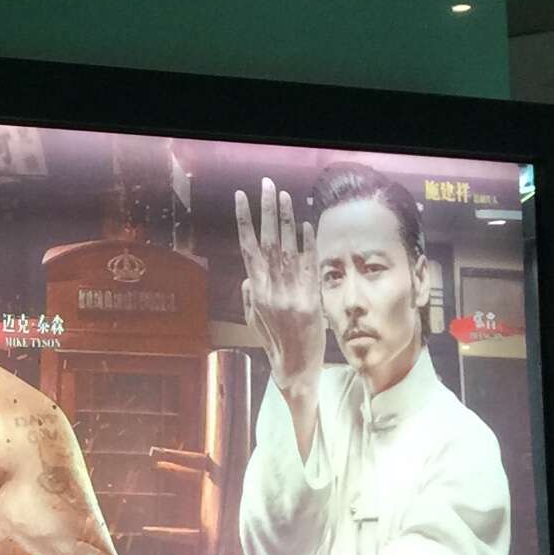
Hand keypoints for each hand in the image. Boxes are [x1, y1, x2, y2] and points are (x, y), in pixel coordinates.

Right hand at [234, 177, 326, 385]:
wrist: (296, 369)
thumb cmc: (275, 344)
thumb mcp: (255, 320)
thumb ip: (250, 296)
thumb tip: (249, 276)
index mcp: (256, 293)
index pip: (248, 248)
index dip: (245, 221)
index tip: (242, 198)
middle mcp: (272, 290)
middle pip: (268, 241)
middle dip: (267, 210)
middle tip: (267, 186)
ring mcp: (292, 294)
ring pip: (288, 247)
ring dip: (286, 219)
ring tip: (285, 196)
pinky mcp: (311, 299)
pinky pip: (310, 264)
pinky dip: (308, 243)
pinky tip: (306, 224)